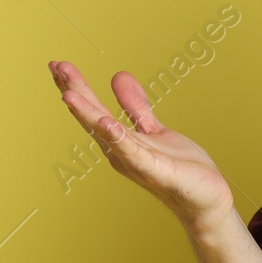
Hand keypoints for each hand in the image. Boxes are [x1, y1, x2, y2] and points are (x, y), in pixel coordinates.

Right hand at [49, 59, 234, 232]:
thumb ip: (135, 106)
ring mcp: (136, 162)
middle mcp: (121, 152)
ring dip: (87, 115)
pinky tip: (107, 123)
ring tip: (68, 95)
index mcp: (119, 141)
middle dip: (74, 92)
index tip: (58, 64)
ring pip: (107, 134)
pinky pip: (134, 153)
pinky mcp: (155, 170)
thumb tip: (117, 75)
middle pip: (93, 118)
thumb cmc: (180, 167)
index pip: (93, 109)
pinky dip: (118, 138)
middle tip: (55, 65)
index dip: (76, 87)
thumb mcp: (154, 129)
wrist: (206, 198)